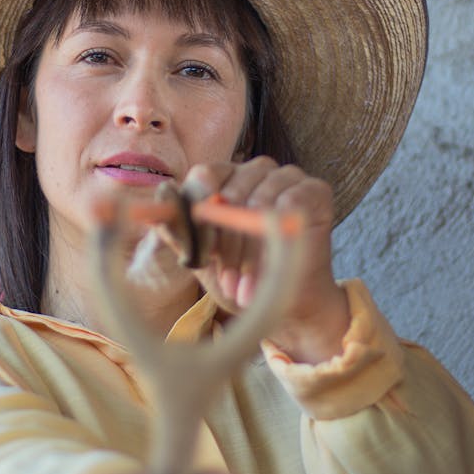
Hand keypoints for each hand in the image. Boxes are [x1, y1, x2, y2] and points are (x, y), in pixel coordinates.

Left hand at [182, 157, 349, 364]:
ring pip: (259, 203)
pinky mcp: (315, 189)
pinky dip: (277, 244)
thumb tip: (158, 204)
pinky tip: (270, 272)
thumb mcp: (201, 256)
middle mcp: (254, 169)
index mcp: (224, 176)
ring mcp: (286, 175)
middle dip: (226, 246)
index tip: (202, 253)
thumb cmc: (239, 275)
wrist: (284, 303)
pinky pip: (290, 206)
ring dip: (250, 254)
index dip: (201, 216)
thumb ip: (178, 231)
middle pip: (231, 192)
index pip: (204, 176)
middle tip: (226, 283)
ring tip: (244, 289)